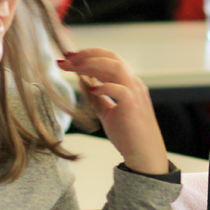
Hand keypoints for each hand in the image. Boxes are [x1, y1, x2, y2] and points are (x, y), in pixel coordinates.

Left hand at [57, 49, 168, 174]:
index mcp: (128, 83)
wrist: (143, 155)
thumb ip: (96, 97)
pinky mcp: (133, 105)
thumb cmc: (127, 134)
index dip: (88, 55)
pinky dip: (104, 86)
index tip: (68, 57)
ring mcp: (135, 93)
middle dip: (86, 55)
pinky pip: (120, 89)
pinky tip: (91, 89)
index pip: (109, 59)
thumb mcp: (106, 112)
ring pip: (116, 67)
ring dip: (92, 64)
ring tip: (73, 67)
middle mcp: (133, 83)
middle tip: (66, 59)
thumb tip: (82, 80)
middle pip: (111, 57)